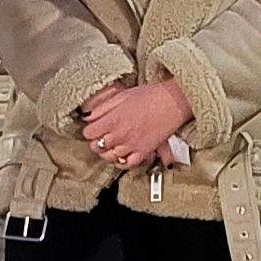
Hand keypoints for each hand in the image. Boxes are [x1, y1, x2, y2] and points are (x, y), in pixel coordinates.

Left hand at [78, 79, 192, 170]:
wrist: (172, 102)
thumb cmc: (150, 96)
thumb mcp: (122, 96)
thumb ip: (103, 108)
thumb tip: (89, 116)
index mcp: (112, 119)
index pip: (88, 133)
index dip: (89, 130)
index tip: (93, 128)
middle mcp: (120, 135)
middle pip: (96, 147)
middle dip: (96, 141)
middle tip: (101, 136)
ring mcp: (131, 145)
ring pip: (109, 157)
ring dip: (107, 151)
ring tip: (111, 145)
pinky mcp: (143, 151)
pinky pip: (127, 164)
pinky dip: (122, 161)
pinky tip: (122, 155)